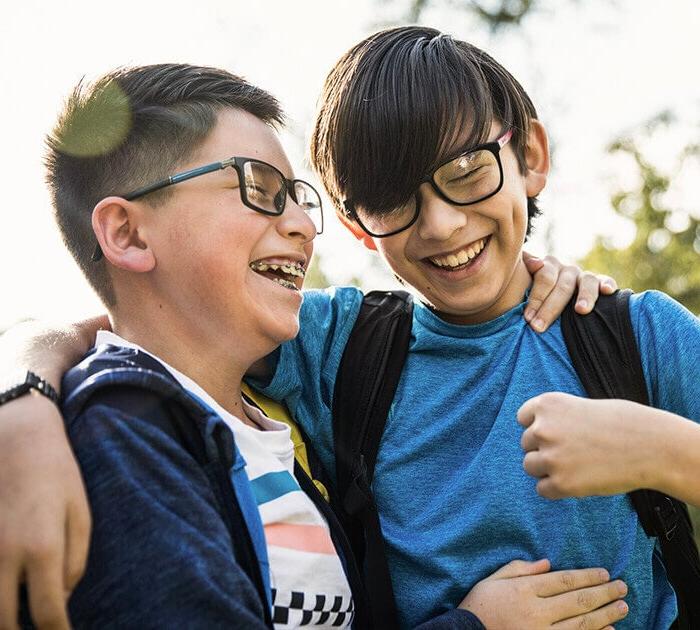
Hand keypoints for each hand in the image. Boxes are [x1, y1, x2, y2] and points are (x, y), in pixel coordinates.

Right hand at [0, 395, 90, 629]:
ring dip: (4, 617)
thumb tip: (61, 598)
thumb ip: (75, 561)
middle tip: (40, 625)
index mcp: (42, 549)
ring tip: (22, 614)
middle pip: (6, 622)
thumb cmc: (57, 474)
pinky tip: (7, 591)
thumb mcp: (80, 513)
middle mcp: (4, 556)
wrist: (17, 439)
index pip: (47, 613)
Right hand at [459, 559, 627, 628]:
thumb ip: (519, 569)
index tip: (604, 573)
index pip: (563, 581)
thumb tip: (547, 563)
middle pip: (577, 600)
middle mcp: (536, 611)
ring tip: (623, 606)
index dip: (586, 576)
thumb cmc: (480, 605)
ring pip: (581, 623)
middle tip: (622, 586)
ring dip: (605, 613)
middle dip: (603, 592)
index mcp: (524, 590)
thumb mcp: (493, 579)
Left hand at [517, 393, 658, 498]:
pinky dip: (556, 489)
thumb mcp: (581, 406)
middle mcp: (542, 429)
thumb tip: (534, 436)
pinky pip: (542, 489)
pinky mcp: (560, 483)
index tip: (559, 433)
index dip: (540, 427)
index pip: (523, 418)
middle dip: (545, 449)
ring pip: (530, 467)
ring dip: (547, 469)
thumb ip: (555, 419)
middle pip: (526, 444)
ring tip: (577, 466)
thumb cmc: (621, 424)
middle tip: (575, 451)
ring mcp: (550, 457)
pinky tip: (579, 480)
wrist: (651, 446)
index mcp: (547, 404)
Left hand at [522, 253, 616, 332]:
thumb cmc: (534, 296)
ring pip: (587, 281)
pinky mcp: (600, 284)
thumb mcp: (523, 282)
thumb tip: (536, 263)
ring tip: (581, 310)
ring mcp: (584, 276)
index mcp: (548, 267)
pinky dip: (608, 284)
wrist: (550, 296)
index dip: (536, 298)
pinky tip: (608, 291)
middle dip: (550, 308)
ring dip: (584, 295)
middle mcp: (567, 270)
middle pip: (562, 286)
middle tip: (539, 326)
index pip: (544, 278)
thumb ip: (525, 269)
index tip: (527, 318)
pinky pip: (606, 281)